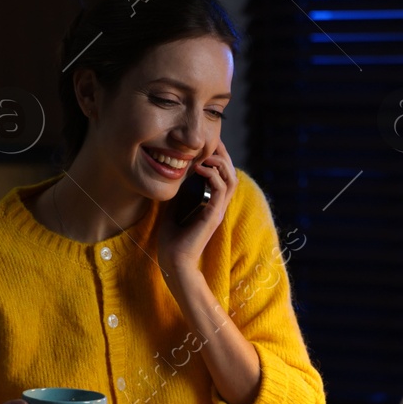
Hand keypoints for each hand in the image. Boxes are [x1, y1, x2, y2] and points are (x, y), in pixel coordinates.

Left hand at [157, 138, 236, 277]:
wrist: (173, 261)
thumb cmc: (172, 239)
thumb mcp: (174, 208)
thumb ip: (179, 192)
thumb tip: (175, 174)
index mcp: (211, 203)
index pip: (222, 175)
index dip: (218, 157)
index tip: (207, 145)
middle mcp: (218, 205)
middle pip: (231, 173)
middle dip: (222, 155)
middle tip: (211, 142)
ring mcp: (217, 210)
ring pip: (231, 179)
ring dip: (220, 163)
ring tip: (205, 156)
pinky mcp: (213, 215)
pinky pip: (221, 189)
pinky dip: (214, 175)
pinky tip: (200, 169)